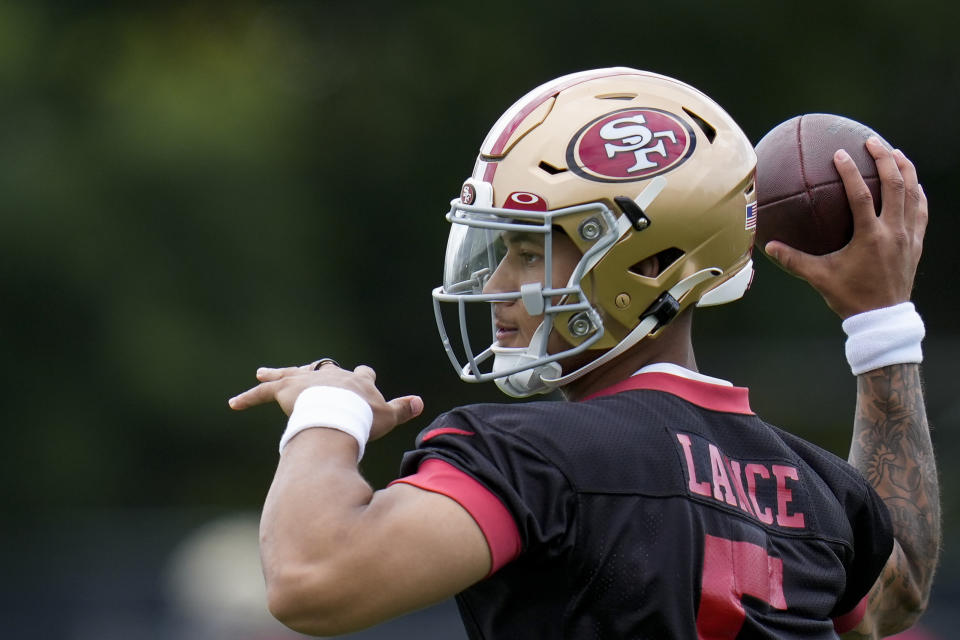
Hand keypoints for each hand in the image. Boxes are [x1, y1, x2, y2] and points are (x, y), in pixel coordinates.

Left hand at [229, 361, 423, 439]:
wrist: (339, 413)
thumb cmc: (364, 417)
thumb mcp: (387, 415)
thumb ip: (403, 409)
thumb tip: (421, 403)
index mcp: (356, 382)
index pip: (361, 375)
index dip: (362, 377)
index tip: (364, 375)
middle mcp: (331, 376)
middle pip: (323, 371)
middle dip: (317, 373)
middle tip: (308, 374)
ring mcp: (308, 381)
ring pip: (289, 375)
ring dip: (276, 375)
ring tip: (262, 372)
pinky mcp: (287, 389)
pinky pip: (264, 393)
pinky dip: (249, 398)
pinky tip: (233, 403)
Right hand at [764, 137, 926, 318]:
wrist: (883, 318)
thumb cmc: (850, 297)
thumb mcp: (819, 277)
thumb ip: (794, 260)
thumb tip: (769, 246)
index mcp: (870, 237)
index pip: (861, 196)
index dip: (850, 172)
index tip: (840, 154)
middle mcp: (893, 232)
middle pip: (895, 185)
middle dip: (884, 158)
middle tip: (872, 142)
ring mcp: (909, 236)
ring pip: (913, 193)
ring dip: (905, 169)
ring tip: (895, 153)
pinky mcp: (917, 243)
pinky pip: (921, 210)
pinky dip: (917, 193)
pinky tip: (912, 183)